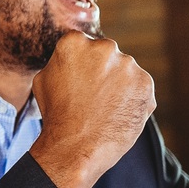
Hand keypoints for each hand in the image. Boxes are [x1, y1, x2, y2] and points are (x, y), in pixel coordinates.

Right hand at [28, 31, 155, 187]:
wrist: (76, 146)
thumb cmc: (56, 114)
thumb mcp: (43, 79)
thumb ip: (60, 61)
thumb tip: (70, 58)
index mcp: (74, 41)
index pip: (83, 44)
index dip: (81, 64)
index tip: (79, 80)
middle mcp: (104, 47)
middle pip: (106, 54)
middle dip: (102, 70)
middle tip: (93, 95)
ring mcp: (127, 64)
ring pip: (125, 70)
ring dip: (119, 83)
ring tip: (105, 107)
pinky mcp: (145, 83)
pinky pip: (140, 86)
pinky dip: (133, 98)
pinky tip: (117, 113)